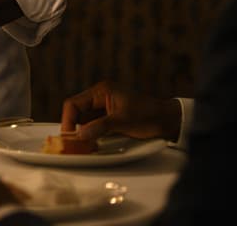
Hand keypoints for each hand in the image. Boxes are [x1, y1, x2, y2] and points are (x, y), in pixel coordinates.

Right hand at [60, 81, 181, 141]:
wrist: (168, 121)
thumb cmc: (149, 116)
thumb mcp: (123, 121)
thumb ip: (100, 127)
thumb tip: (80, 134)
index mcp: (102, 91)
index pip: (75, 103)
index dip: (68, 119)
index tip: (67, 135)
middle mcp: (101, 97)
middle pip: (77, 112)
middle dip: (73, 127)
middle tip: (71, 143)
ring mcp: (105, 108)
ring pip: (85, 120)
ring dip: (82, 132)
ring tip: (80, 145)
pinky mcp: (110, 118)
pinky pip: (94, 126)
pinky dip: (91, 135)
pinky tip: (90, 144)